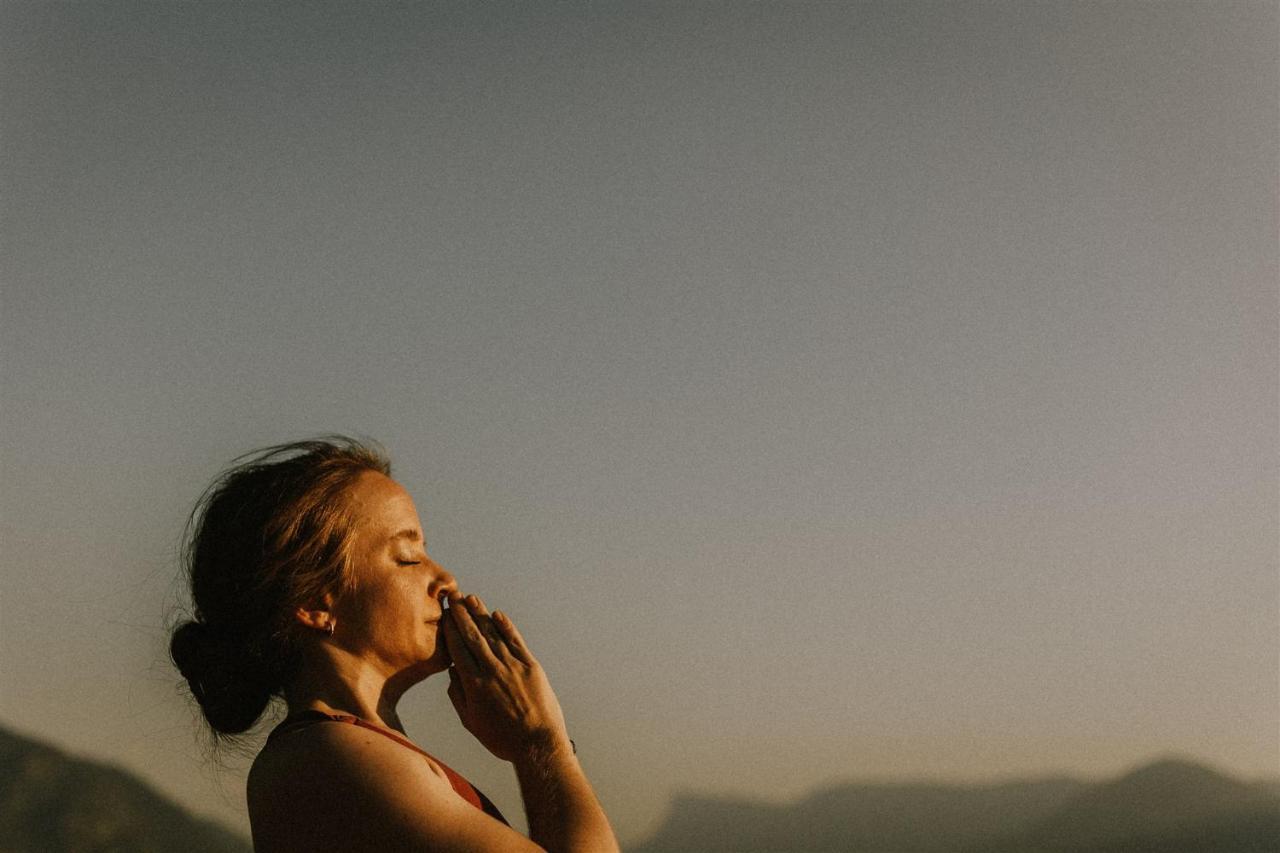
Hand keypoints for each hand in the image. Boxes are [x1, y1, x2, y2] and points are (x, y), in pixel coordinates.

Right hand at [441, 594, 570, 762]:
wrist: (537, 744)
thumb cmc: (501, 738)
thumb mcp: (472, 722)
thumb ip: (458, 696)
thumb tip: (452, 671)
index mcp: (474, 684)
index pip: (458, 649)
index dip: (450, 629)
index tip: (443, 614)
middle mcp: (492, 670)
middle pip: (474, 636)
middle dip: (462, 615)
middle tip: (453, 597)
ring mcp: (513, 666)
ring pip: (493, 634)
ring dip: (481, 615)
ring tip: (471, 599)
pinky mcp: (531, 666)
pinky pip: (516, 641)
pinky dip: (506, 627)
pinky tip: (498, 614)